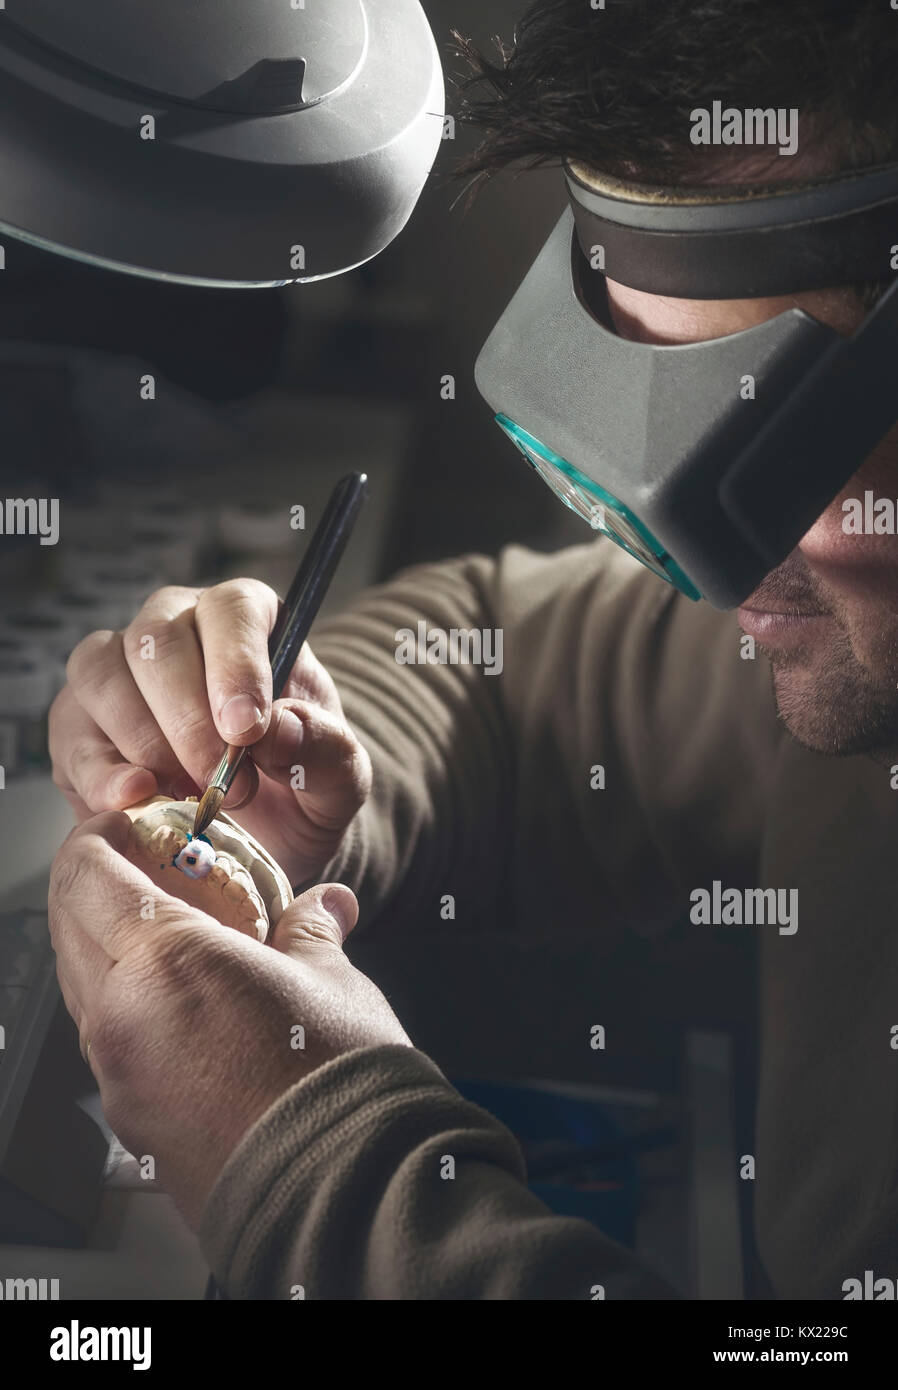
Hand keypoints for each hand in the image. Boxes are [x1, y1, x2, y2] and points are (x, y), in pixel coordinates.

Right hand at [49, 579, 372, 886]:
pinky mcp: (79, 721)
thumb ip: (324, 748)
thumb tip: (279, 728)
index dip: (235, 665)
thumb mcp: (339, 779)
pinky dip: (99, 771)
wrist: (261, 838)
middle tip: (223, 784)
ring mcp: (119, 670)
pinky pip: (70, 729)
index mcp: (249, 621)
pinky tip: (134, 802)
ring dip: (143, 741)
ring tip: (186, 797)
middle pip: (157, 640)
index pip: (233, 610)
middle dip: (188, 719)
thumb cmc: (301, 789)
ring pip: (102, 672)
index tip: (247, 730)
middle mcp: (176, 627)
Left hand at [49, 813, 410, 1228]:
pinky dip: (126, 1001)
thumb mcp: (331, 979)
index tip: (127, 823)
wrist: (342, 1190)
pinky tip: (180, 1001)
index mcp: (162, 961)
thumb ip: (311, 930)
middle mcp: (118, 1017)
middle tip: (141, 866)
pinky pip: (106, 1038)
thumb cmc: (336, 1081)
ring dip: (106, 945)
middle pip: (67, 925)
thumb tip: (323, 907)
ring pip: (80, 985)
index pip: (85, 875)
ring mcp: (117, 1075)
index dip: (97, 836)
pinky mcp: (131, 1118)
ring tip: (167, 934)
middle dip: (94, 885)